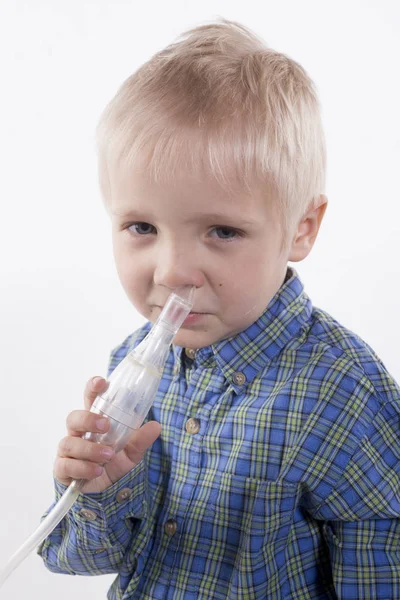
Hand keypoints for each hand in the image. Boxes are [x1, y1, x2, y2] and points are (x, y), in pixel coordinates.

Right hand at [53, 376, 160, 492]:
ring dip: (90, 449)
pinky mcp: (62, 469)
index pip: (90, 399)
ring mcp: (68, 451)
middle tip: (105, 425)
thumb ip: (140, 440)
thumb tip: (156, 426)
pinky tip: (97, 470)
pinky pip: (66, 465)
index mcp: (94, 422)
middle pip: (74, 418)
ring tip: (108, 455)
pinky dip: (83, 468)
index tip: (101, 382)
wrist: (103, 493)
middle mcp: (78, 433)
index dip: (92, 388)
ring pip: (69, 443)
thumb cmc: (113, 463)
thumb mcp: (131, 452)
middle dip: (88, 419)